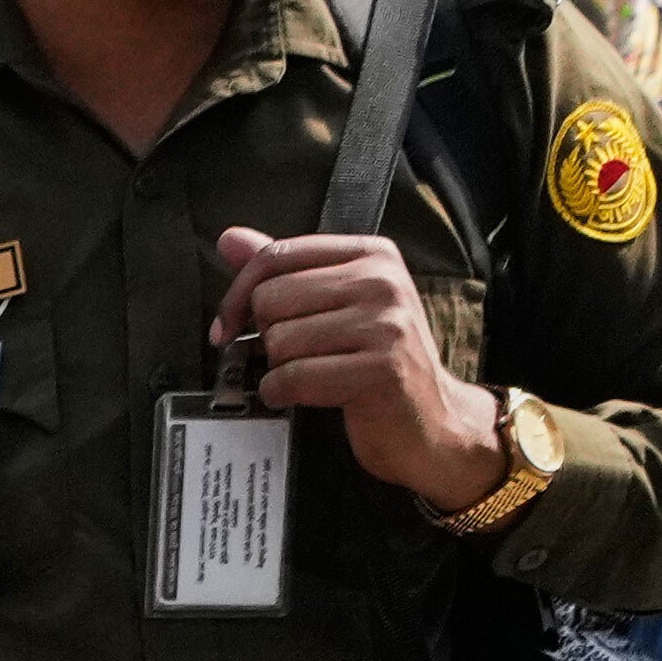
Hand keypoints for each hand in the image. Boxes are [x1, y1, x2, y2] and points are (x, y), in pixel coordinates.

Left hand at [209, 224, 510, 505]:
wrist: (433, 421)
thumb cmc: (379, 361)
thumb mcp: (338, 304)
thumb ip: (285, 271)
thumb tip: (230, 239)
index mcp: (372, 255)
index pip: (277, 255)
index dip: (238, 294)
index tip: (229, 324)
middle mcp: (383, 282)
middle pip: (271, 299)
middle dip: (266, 336)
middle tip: (295, 354)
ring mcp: (386, 326)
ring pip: (279, 340)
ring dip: (279, 368)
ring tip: (311, 374)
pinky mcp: (380, 370)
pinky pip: (294, 377)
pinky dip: (283, 393)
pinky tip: (302, 396)